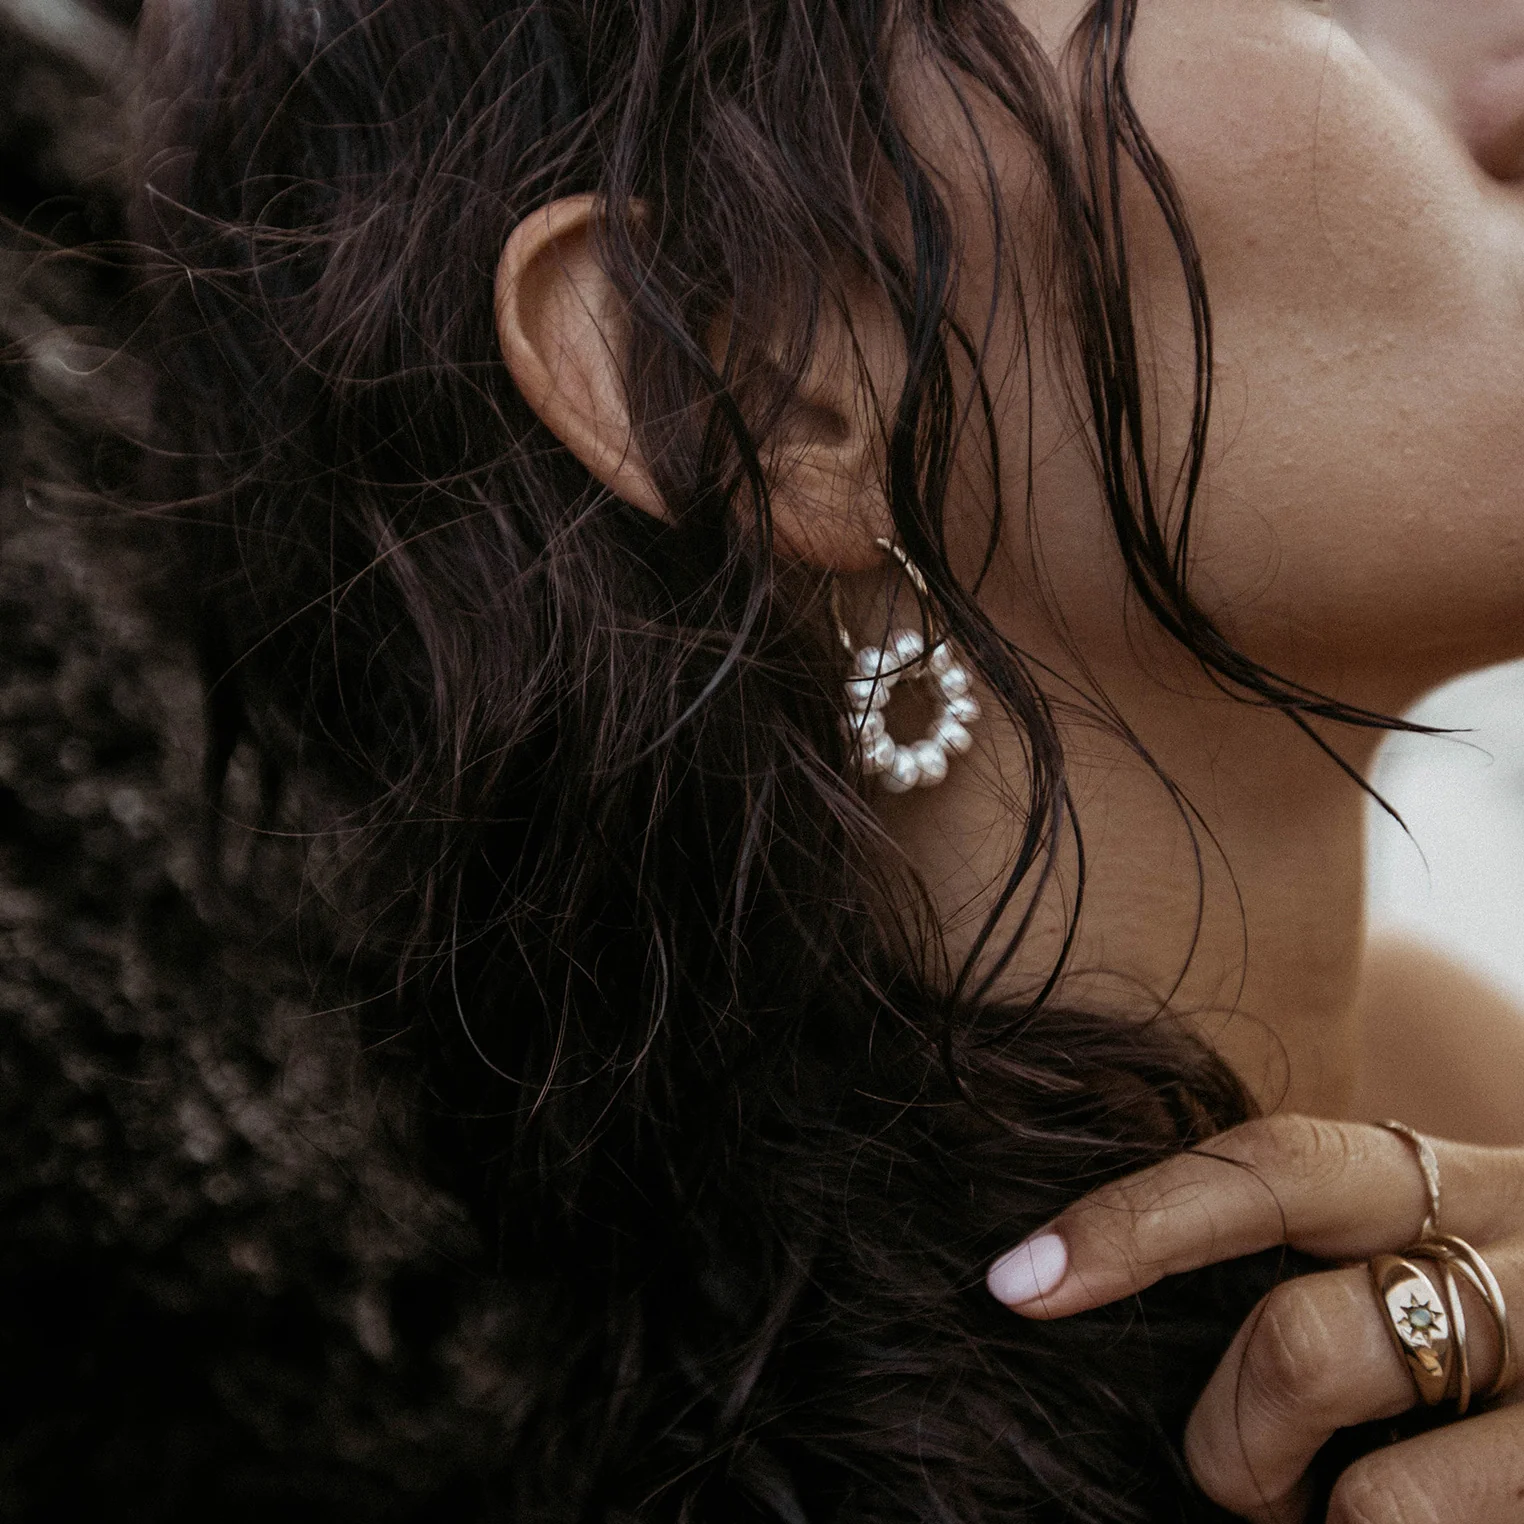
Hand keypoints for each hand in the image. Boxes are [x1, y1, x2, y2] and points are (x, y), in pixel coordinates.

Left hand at [985, 1116, 1523, 1521]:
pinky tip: (1429, 1517)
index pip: (1271, 1170)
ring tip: (1338, 1514)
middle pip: (1299, 1344)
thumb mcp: (1437, 1247)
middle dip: (1234, 1444)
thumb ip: (1323, 1260)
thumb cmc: (1520, 1322)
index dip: (1135, 1222)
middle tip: (1247, 1482)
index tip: (1019, 1282)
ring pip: (1376, 1498)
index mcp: (1449, 1185)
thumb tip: (1129, 1314)